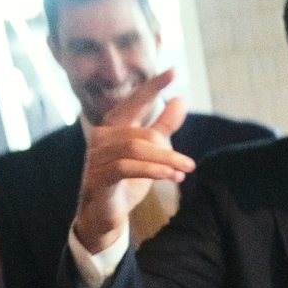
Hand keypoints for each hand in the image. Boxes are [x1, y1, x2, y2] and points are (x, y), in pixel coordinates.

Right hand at [72, 69, 193, 253]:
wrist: (104, 216)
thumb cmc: (126, 181)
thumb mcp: (150, 153)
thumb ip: (163, 127)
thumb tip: (179, 99)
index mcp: (113, 126)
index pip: (134, 101)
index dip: (153, 86)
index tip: (174, 71)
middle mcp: (101, 137)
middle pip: (141, 133)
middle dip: (170, 148)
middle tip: (190, 164)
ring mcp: (96, 157)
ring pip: (136, 150)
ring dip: (165, 160)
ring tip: (183, 172)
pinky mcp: (98, 177)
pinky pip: (127, 167)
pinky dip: (153, 170)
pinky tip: (171, 177)